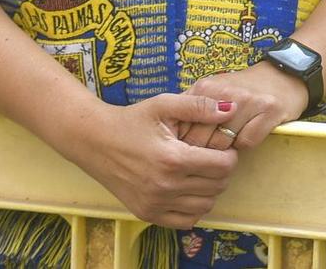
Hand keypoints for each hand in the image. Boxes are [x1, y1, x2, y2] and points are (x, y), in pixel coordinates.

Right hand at [72, 93, 240, 228]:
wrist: (95, 141)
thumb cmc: (132, 120)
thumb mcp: (163, 105)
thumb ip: (199, 106)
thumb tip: (230, 110)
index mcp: (173, 159)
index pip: (223, 167)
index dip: (229, 155)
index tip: (222, 147)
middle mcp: (165, 186)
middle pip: (217, 187)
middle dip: (221, 171)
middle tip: (212, 157)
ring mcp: (155, 203)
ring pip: (205, 206)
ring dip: (210, 190)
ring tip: (200, 172)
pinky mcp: (146, 213)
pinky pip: (185, 221)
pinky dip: (193, 208)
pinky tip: (187, 190)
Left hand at [181, 59, 311, 151]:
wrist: (284, 73)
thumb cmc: (243, 88)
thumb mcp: (213, 90)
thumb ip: (191, 108)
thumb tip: (168, 137)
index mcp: (206, 87)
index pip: (183, 126)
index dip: (182, 143)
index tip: (184, 150)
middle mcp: (226, 92)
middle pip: (201, 139)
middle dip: (202, 151)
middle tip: (206, 154)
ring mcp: (249, 101)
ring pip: (223, 144)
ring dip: (224, 150)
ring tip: (226, 145)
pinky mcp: (269, 111)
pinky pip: (247, 143)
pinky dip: (245, 146)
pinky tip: (247, 136)